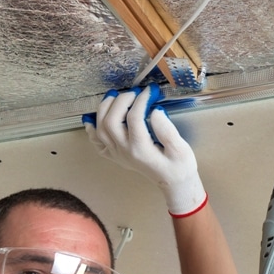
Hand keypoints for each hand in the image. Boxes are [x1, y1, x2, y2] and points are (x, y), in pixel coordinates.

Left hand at [85, 86, 206, 215]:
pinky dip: (92, 128)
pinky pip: (96, 142)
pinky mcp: (115, 156)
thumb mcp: (181, 149)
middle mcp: (124, 152)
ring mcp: (117, 154)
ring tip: (116, 97)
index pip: (134, 118)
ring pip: (100, 128)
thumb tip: (155, 110)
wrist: (174, 183)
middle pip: (111, 121)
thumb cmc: (180, 166)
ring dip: (104, 109)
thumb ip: (167, 130)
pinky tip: (95, 118)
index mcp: (141, 149)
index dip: (141, 100)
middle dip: (120, 101)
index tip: (151, 90)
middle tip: (134, 92)